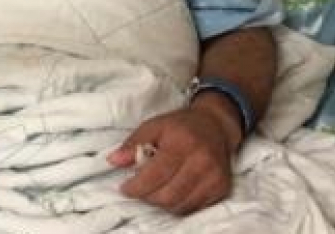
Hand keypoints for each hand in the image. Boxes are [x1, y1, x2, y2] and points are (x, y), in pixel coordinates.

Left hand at [107, 104, 237, 214]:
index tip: (125, 188)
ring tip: (155, 188)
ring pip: (179, 206)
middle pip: (168, 195)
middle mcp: (202, 161)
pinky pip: (193, 207)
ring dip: (161, 202)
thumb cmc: (181, 126)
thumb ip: (133, 143)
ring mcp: (214, 177)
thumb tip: (113, 160)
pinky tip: (171, 190)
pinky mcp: (221, 188)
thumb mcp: (154, 126)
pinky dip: (177, 204)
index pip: (156, 174)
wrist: (215, 126)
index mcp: (182, 143)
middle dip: (147, 196)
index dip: (137, 186)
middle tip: (140, 188)